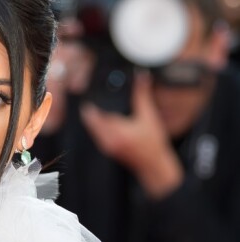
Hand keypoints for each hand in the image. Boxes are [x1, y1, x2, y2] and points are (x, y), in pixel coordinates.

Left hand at [81, 73, 183, 198]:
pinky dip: (97, 126)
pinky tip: (102, 119)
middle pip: (90, 121)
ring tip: (94, 105)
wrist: (154, 166)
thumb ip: (142, 95)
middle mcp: (107, 140)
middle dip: (90, 109)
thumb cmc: (154, 143)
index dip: (90, 103)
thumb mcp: (149, 116)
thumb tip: (142, 75)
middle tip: (89, 95)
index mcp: (115, 132)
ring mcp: (105, 146)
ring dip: (93, 118)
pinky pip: (96, 134)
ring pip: (92, 128)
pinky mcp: (107, 149)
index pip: (95, 114)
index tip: (88, 93)